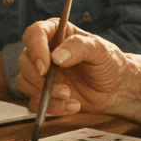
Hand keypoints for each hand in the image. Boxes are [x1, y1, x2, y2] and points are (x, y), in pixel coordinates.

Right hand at [17, 20, 134, 114]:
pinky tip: (72, 106)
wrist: (116, 89)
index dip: (35, 50)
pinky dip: (52, 107)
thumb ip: (79, 47)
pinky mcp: (43, 92)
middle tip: (65, 89)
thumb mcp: (100, 50)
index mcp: (56, 33)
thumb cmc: (109, 63)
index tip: (45, 67)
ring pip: (25, 82)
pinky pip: (33, 101)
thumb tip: (57, 56)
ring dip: (46, 95)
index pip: (34, 34)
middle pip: (25, 61)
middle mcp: (45, 51)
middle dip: (41, 79)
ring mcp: (42, 73)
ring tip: (70, 98)